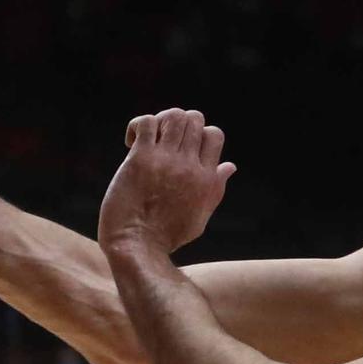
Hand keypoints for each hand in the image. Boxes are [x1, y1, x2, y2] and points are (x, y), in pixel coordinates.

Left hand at [97, 108, 235, 257]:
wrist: (136, 247)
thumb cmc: (166, 235)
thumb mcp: (201, 215)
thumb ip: (216, 188)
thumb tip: (230, 165)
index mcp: (206, 179)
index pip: (215, 134)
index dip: (199, 134)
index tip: (182, 149)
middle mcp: (190, 166)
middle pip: (194, 119)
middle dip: (179, 123)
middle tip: (163, 141)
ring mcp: (165, 161)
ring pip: (173, 116)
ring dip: (161, 120)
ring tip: (150, 138)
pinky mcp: (140, 159)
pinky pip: (146, 122)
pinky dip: (139, 125)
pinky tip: (132, 142)